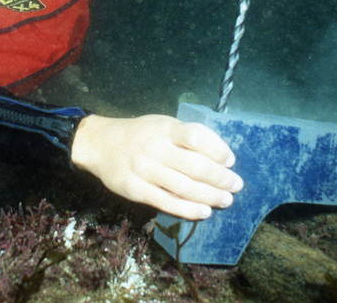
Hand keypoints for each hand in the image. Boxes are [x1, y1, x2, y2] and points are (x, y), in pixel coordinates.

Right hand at [70, 114, 242, 220]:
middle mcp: (155, 148)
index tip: (230, 160)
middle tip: (235, 185)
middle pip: (195, 166)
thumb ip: (186, 136)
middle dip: (220, 178)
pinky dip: (189, 209)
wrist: (101, 144)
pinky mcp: (136, 190)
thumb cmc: (140, 135)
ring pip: (184, 187)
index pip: (196, 136)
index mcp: (164, 128)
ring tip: (226, 200)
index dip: (218, 149)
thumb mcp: (162, 124)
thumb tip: (221, 155)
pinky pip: (167, 202)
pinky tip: (204, 211)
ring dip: (210, 196)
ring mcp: (144, 170)